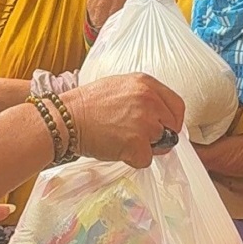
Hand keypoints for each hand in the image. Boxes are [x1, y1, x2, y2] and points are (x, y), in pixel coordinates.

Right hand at [62, 73, 184, 167]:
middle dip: (158, 137)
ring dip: (145, 148)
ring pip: (160, 145)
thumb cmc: (87, 105)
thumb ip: (143, 96)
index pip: (177, 105)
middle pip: (171, 127)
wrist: (65, 119)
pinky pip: (146, 159)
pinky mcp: (138, 143)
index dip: (173, 120)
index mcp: (146, 83)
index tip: (165, 128)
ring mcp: (145, 122)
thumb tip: (159, 115)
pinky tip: (116, 148)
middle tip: (137, 138)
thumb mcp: (119, 86)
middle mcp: (149, 100)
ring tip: (121, 140)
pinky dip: (133, 159)